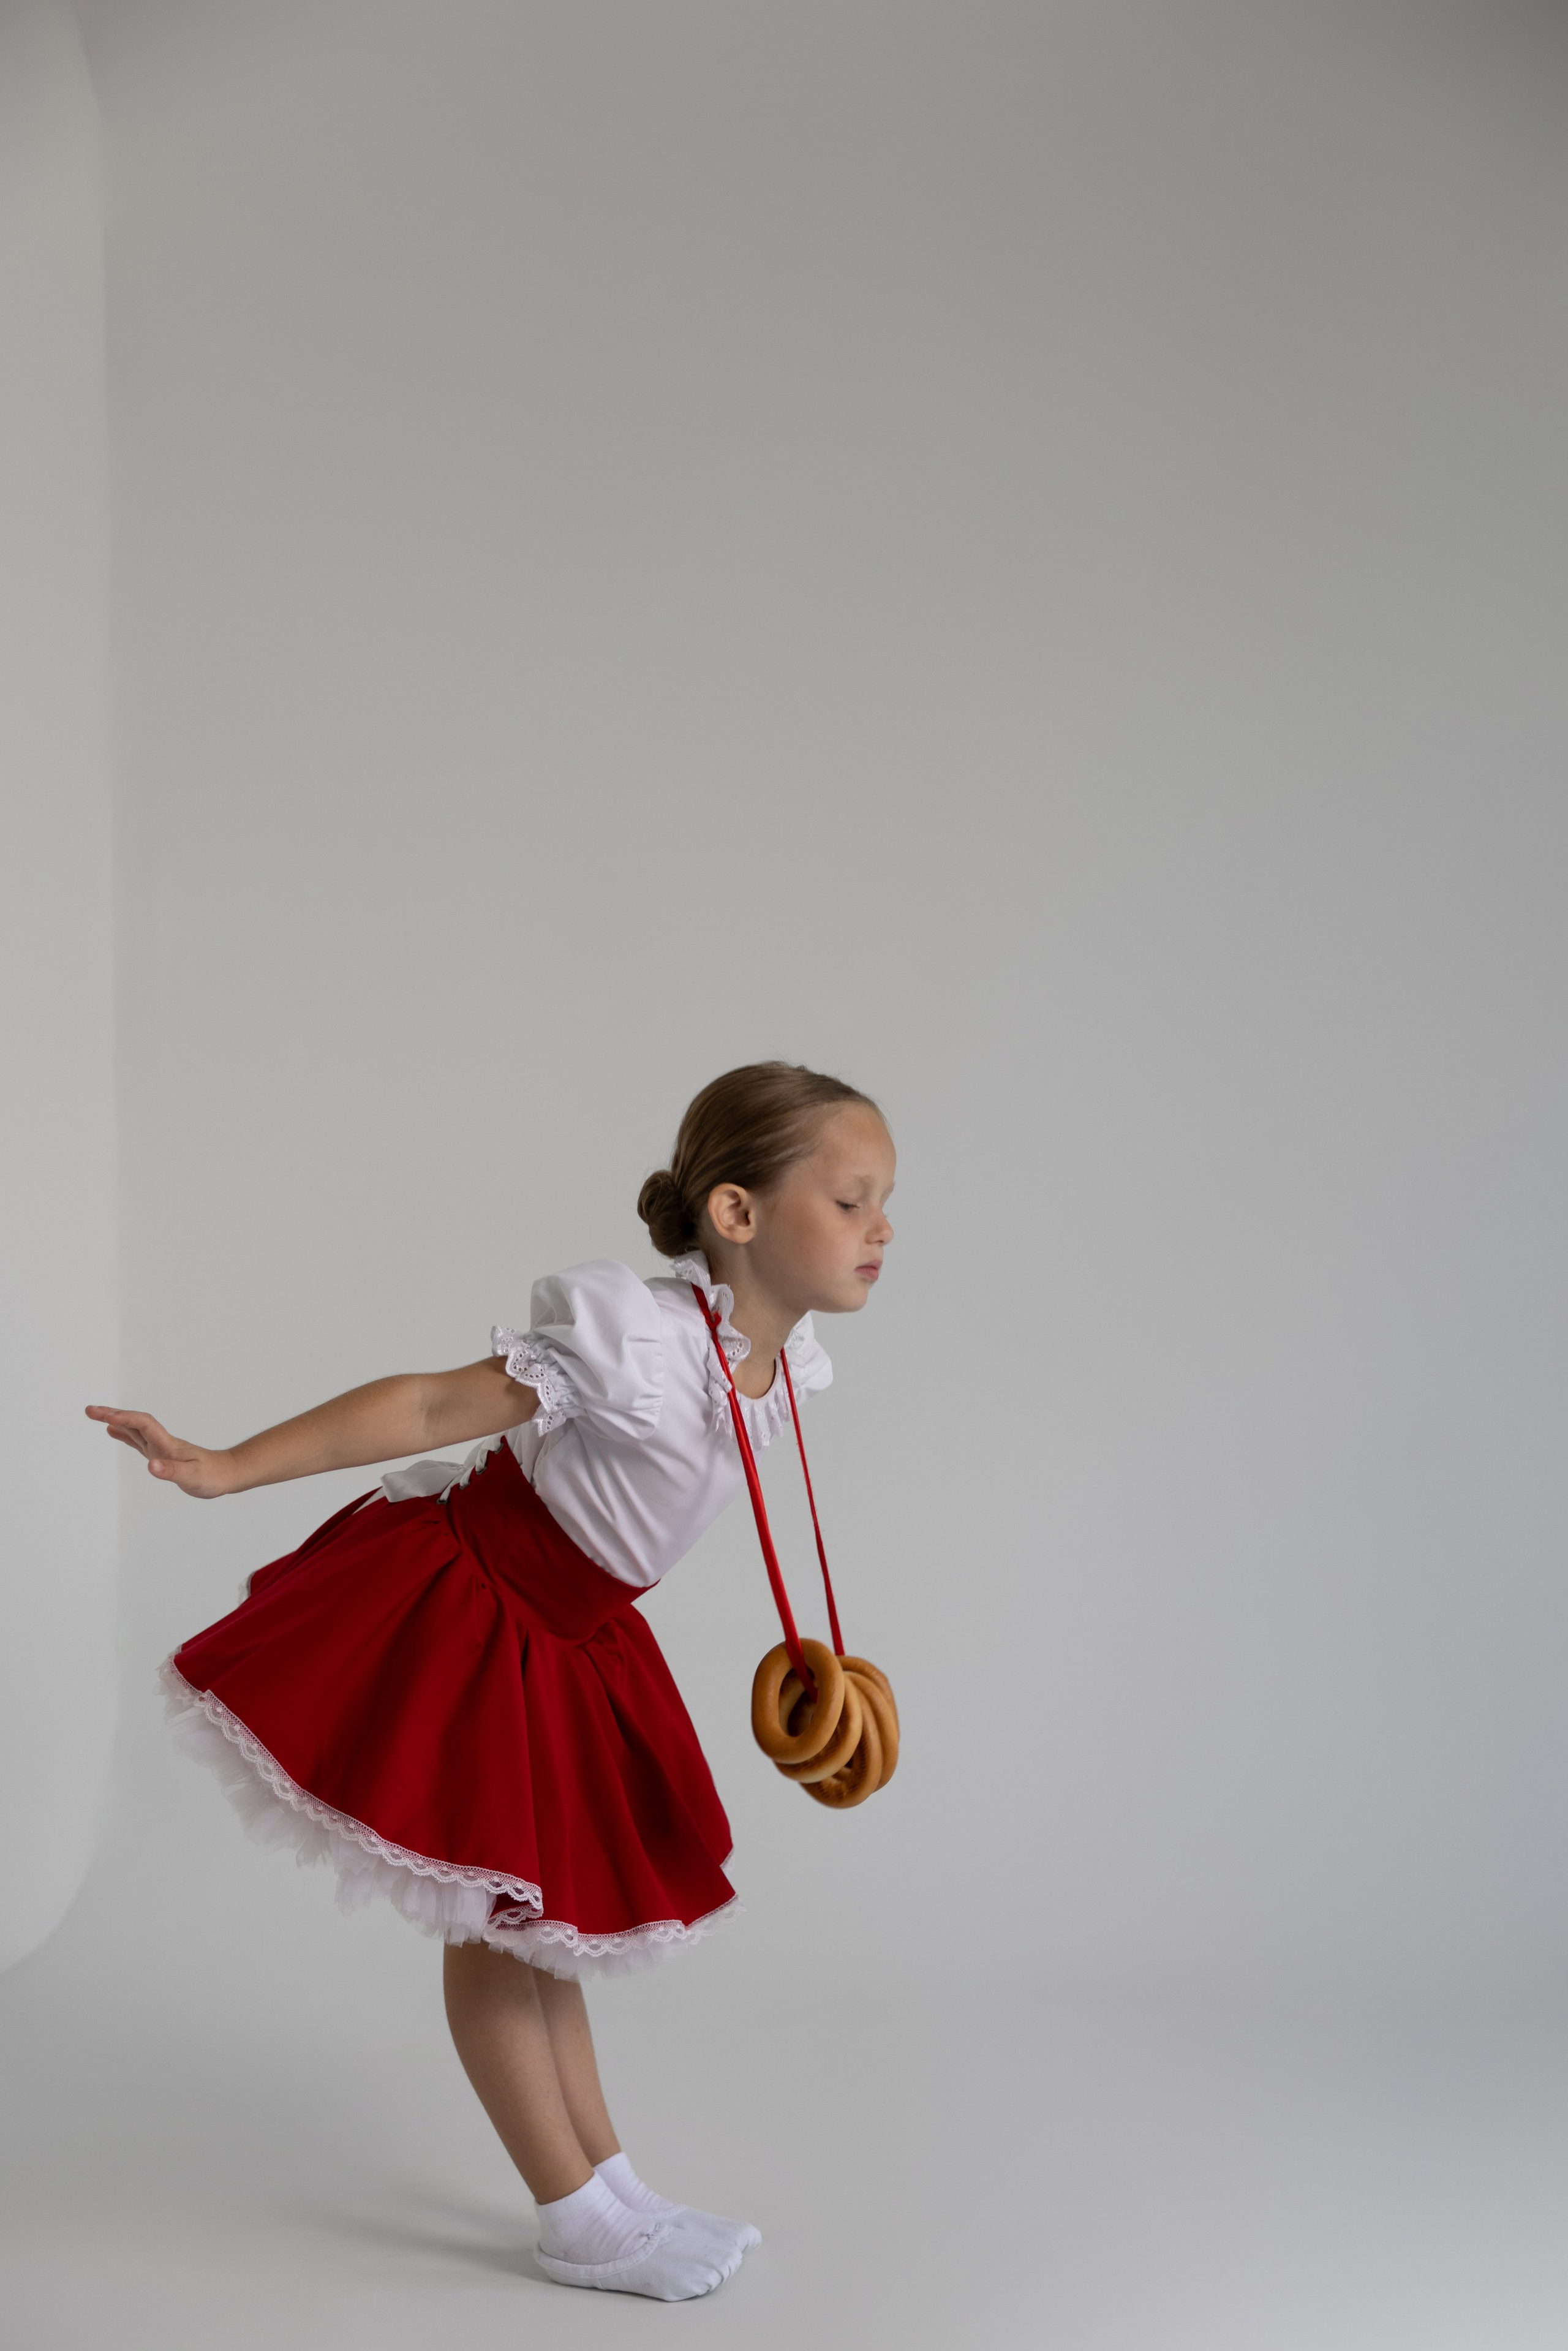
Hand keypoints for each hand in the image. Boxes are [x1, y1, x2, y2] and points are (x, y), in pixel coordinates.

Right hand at [85, 1406, 236, 1498]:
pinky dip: (123, 1434)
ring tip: (94, 1414)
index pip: (144, 1425)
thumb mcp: (192, 1477)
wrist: (225, 1474)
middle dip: (112, 1415)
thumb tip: (150, 1465)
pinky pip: (137, 1440)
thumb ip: (171, 1471)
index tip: (107, 1418)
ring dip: (114, 1420)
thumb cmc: (211, 1476)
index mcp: (168, 1444)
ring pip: (133, 1429)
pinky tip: (113, 1432)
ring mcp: (159, 1447)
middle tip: (89, 1410)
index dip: (126, 1419)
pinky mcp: (160, 1454)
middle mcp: (161, 1442)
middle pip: (134, 1422)